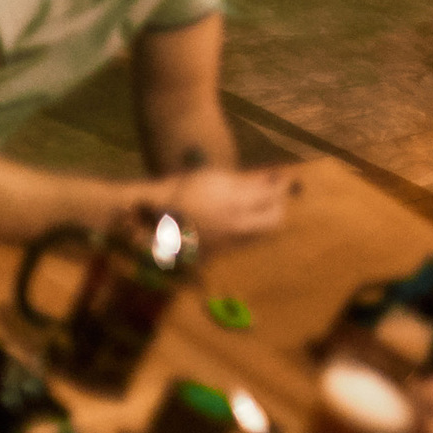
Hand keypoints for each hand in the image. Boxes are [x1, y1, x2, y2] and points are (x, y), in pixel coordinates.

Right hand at [163, 166, 296, 243]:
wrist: (150, 221)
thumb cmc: (180, 191)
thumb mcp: (213, 178)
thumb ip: (245, 181)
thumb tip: (269, 179)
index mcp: (236, 204)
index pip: (273, 196)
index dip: (281, 186)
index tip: (282, 178)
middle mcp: (239, 227)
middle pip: (275, 219)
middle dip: (278, 205)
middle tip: (271, 194)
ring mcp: (230, 243)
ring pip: (262, 233)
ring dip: (265, 218)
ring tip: (254, 205)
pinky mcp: (221, 253)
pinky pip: (245, 241)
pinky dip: (249, 229)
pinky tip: (237, 219)